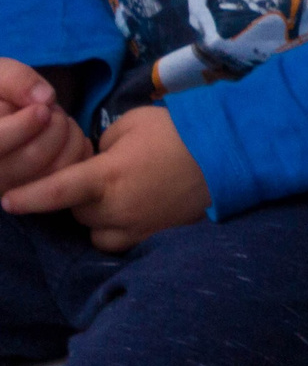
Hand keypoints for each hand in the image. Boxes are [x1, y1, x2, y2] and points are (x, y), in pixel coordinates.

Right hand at [0, 60, 92, 194]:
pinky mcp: (35, 193)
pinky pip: (70, 180)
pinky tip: (69, 136)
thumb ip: (15, 80)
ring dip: (69, 138)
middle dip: (55, 127)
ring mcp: (11, 188)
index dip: (25, 126)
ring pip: (53, 172)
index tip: (42, 109)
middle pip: (31, 158)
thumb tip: (46, 98)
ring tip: (58, 121)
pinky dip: (79, 152)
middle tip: (51, 111)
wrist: (0, 112)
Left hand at [3, 107, 203, 251]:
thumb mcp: (132, 124)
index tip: (5, 202)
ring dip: (98, 216)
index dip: (27, 198)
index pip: (56, 190)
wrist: (229, 155)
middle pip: (76, 212)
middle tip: (102, 177)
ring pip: (95, 231)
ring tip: (119, 197)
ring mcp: (136, 228)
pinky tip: (133, 210)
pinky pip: (119, 241)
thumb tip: (96, 161)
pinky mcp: (153, 238)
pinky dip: (118, 228)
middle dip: (81, 198)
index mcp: (108, 175)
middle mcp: (117, 208)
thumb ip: (102, 145)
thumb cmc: (178, 133)